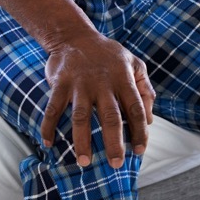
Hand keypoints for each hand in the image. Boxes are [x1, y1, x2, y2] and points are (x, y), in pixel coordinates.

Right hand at [40, 32, 155, 168]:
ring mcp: (80, 83)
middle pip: (111, 117)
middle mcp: (103, 83)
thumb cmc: (108, 54)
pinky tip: (48, 144)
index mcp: (124, 78)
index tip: (139, 151)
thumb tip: (151, 119)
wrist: (75, 36)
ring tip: (84, 162)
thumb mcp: (133, 63)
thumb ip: (144, 88)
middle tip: (116, 164)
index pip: (136, 108)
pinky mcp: (60, 84)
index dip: (139, 131)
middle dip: (114, 142)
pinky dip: (49, 127)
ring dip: (82, 141)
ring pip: (81, 117)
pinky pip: (52, 109)